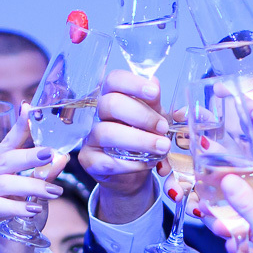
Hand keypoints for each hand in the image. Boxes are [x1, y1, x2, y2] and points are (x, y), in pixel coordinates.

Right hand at [0, 110, 67, 252]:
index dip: (18, 127)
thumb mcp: (41, 194)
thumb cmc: (27, 220)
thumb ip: (47, 174)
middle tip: (50, 155)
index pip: (7, 144)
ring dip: (30, 185)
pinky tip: (33, 209)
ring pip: (1, 184)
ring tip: (54, 192)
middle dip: (28, 155)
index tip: (29, 109)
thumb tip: (62, 155)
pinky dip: (15, 206)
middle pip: (2, 161)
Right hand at [79, 69, 169, 222]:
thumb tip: (160, 87)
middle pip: (110, 104)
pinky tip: (147, 164)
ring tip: (162, 147)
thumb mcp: (156, 120)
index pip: (114, 80)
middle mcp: (100, 114)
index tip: (154, 93)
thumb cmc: (145, 139)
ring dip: (139, 140)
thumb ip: (157, 105)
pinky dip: (130, 163)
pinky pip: (106, 161)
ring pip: (107, 133)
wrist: (133, 173)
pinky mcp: (90, 160)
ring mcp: (92, 138)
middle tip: (163, 128)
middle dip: (141, 115)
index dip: (132, 83)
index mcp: (116, 96)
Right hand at [214, 174, 252, 252]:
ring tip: (211, 224)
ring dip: (231, 226)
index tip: (215, 177)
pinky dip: (239, 247)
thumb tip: (228, 180)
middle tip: (206, 202)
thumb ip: (247, 205)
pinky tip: (229, 245)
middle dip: (230, 205)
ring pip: (250, 228)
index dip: (240, 179)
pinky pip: (251, 249)